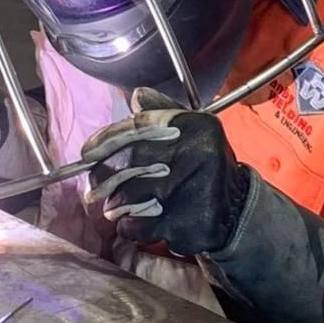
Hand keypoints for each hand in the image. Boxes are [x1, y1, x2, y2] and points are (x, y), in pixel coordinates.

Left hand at [81, 88, 250, 255]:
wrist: (236, 211)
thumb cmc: (205, 167)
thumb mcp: (193, 132)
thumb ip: (164, 112)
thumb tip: (136, 96)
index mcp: (198, 127)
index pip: (139, 126)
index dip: (106, 139)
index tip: (86, 153)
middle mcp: (199, 154)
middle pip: (130, 161)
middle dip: (103, 177)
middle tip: (93, 188)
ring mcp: (194, 191)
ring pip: (129, 196)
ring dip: (114, 204)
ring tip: (115, 207)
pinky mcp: (188, 224)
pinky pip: (139, 225)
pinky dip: (130, 226)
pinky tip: (138, 222)